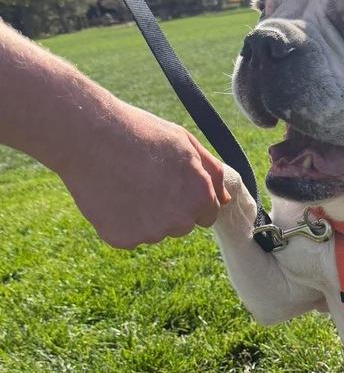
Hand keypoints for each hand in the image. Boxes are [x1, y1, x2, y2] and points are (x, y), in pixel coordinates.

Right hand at [60, 102, 229, 248]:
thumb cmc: (139, 132)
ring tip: (124, 182)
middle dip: (168, 208)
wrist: (88, 135)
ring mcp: (151, 234)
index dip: (188, 197)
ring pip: (153, 231)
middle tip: (142, 178)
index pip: (206, 215)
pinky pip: (127, 236)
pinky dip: (119, 221)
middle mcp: (181, 222)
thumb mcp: (184, 142)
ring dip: (143, 215)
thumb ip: (211, 173)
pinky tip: (109, 195)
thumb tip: (225, 200)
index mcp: (200, 198)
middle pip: (181, 226)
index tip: (169, 182)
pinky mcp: (123, 239)